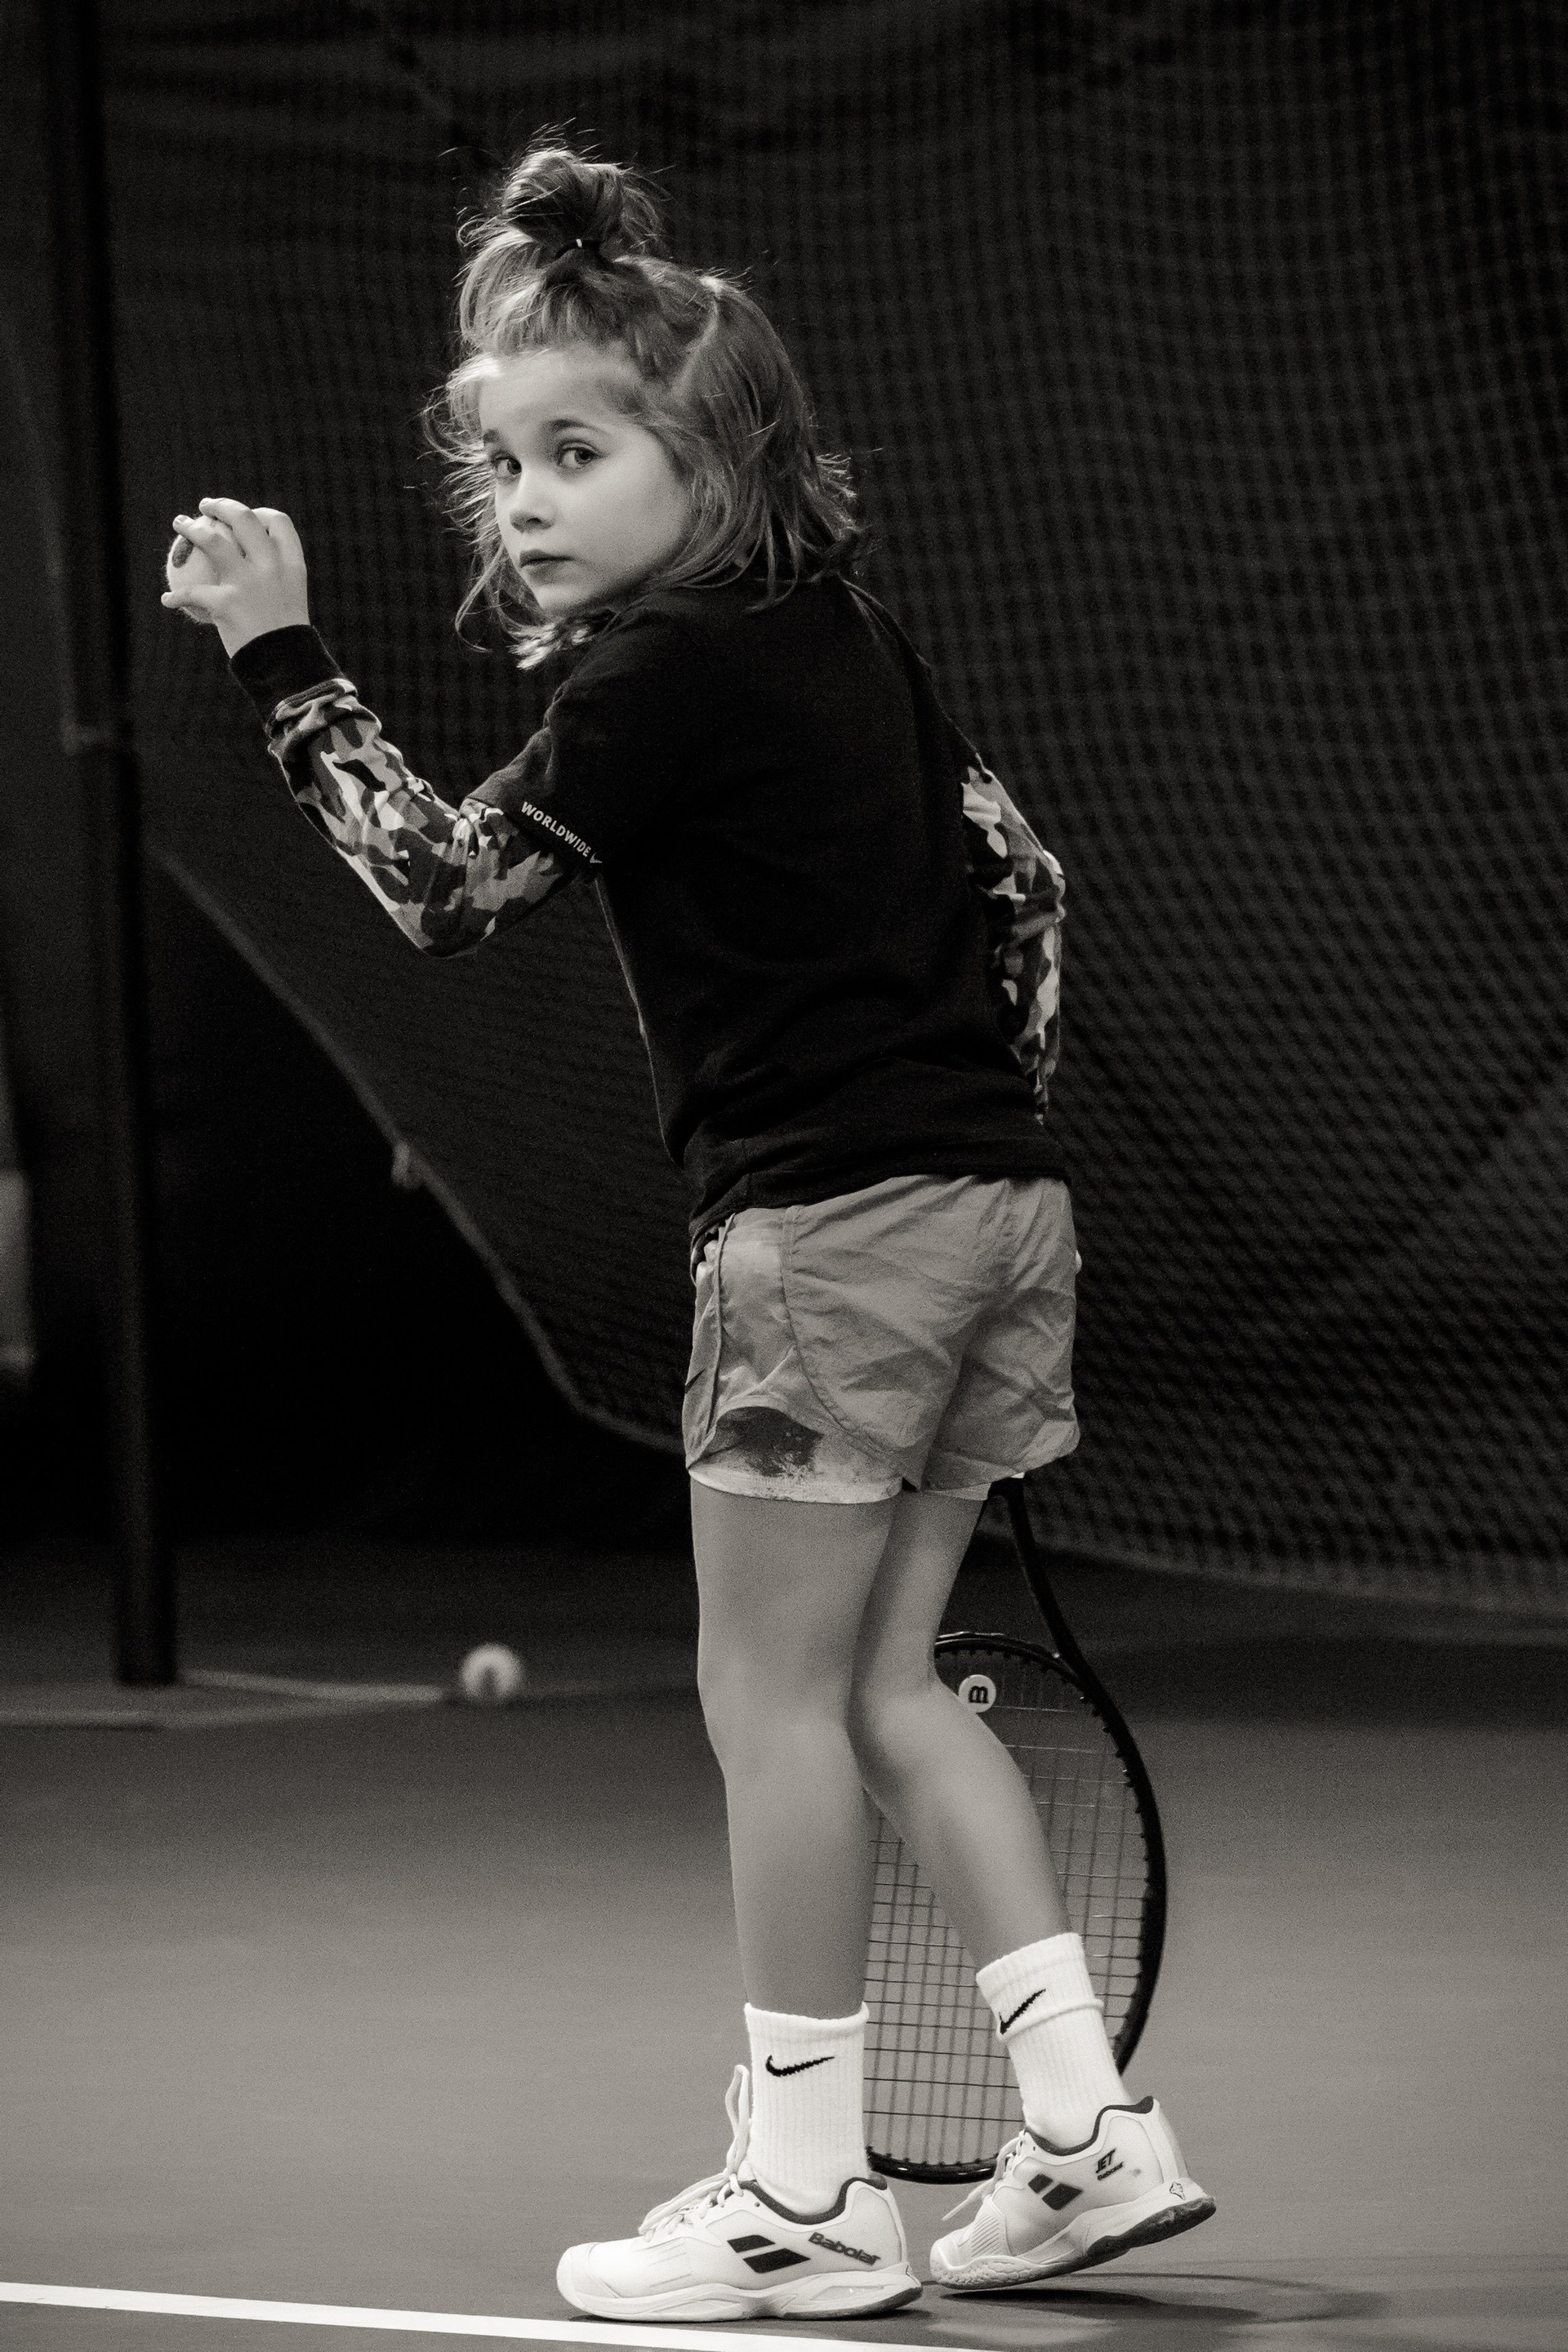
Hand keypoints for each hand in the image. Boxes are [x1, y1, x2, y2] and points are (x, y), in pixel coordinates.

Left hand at [160, 497, 309, 656]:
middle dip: (221, 506)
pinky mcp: (226, 603)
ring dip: (191, 528)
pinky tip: (167, 600)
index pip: (278, 522)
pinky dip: (176, 598)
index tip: (248, 516)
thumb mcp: (290, 603)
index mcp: (291, 564)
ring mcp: (249, 582)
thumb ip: (274, 581)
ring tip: (180, 524)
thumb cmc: (285, 640)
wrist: (285, 667)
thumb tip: (250, 568)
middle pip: (243, 519)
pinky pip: (192, 594)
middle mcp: (271, 567)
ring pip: (212, 541)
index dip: (260, 513)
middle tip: (206, 507)